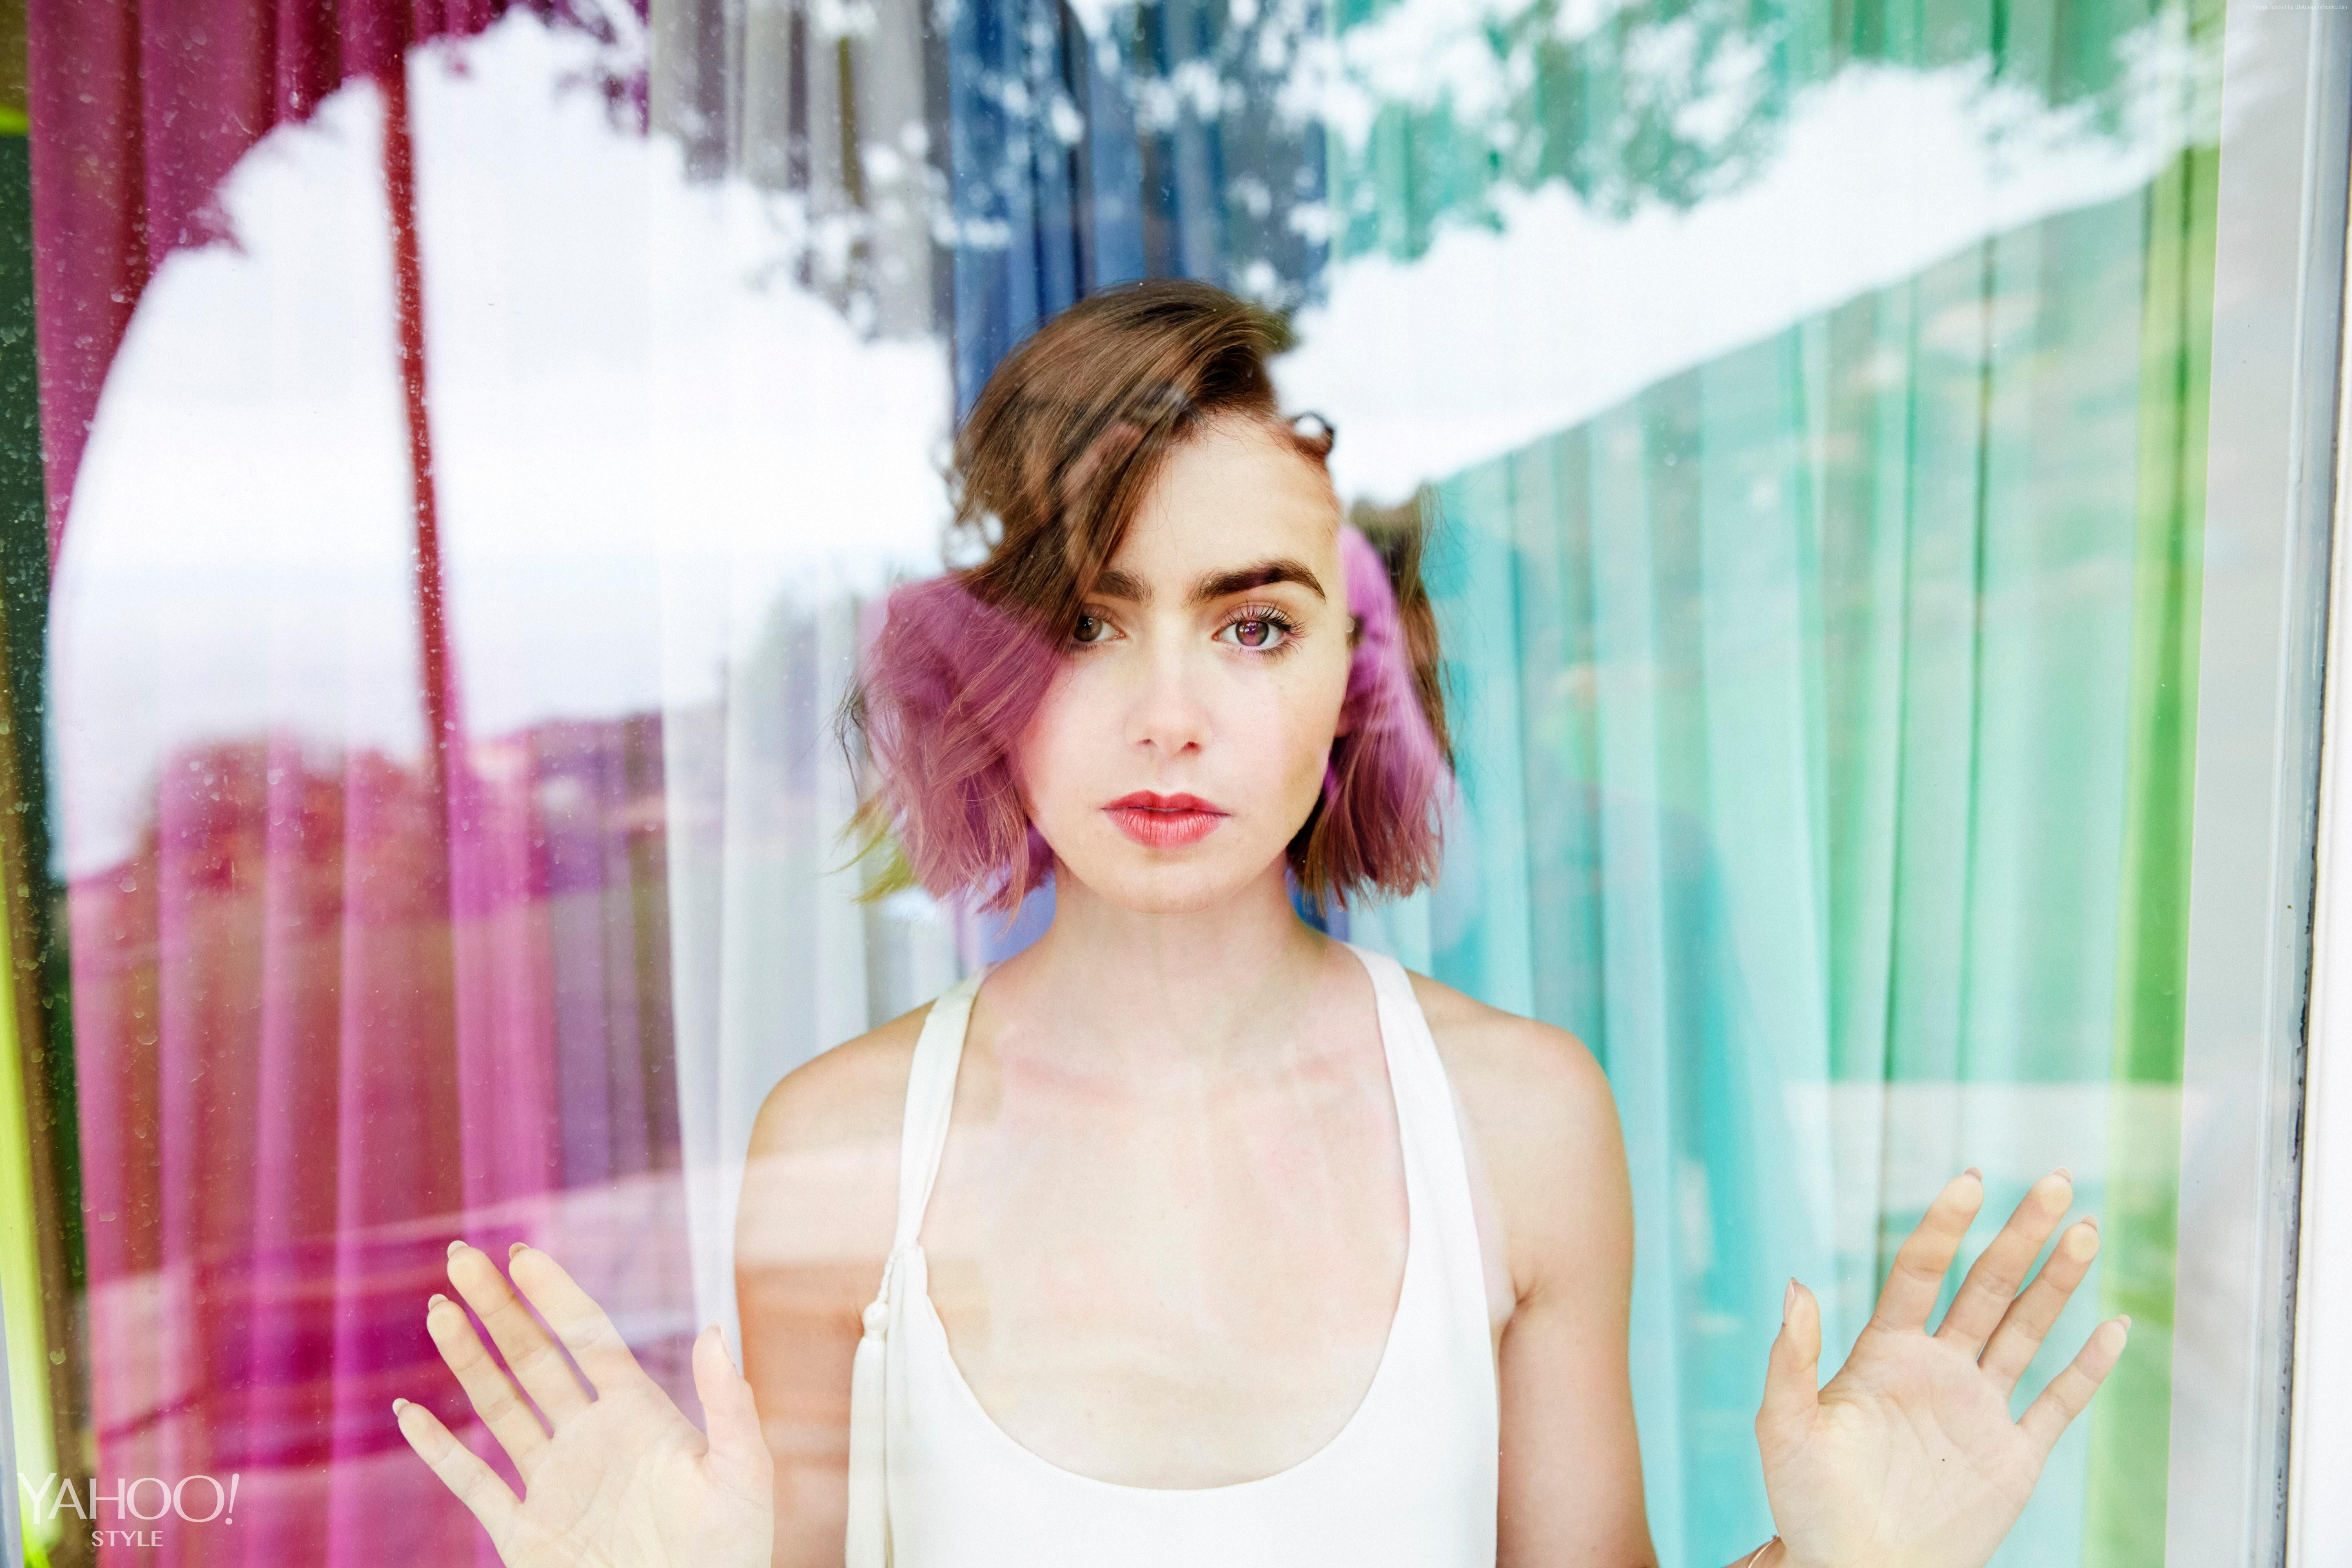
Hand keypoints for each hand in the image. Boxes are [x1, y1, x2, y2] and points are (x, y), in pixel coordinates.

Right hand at [394, 1240, 774, 1567]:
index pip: (587, 1338)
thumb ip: (729, 1403)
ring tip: (438, 1310)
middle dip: (498, 1309)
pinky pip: (473, 1483)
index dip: (553, 1296)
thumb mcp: (745, 1471)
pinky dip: (438, 1448)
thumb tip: (715, 1331)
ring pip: (498, 1407)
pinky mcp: (525, 1534)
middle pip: (533, 1359)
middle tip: (461, 1258)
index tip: (519, 1255)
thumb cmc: (732, 1550)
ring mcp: (554, 1483)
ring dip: (467, 1360)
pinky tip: (407, 1411)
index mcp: (639, 1414)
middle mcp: (589, 1438)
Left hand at [1755, 1170, 2127, 1567]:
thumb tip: (1792, 1284)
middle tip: (2052, 1179)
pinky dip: (2088, 1368)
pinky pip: (2058, 1404)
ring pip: (2026, 1329)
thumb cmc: (1808, 1506)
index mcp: (1883, 1354)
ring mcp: (1978, 1409)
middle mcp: (1937, 1369)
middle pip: (1985, 1286)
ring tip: (2084, 1229)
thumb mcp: (1783, 1429)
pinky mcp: (2012, 1456)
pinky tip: (2114, 1327)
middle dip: (2019, 1235)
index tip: (1969, 1180)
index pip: (1920, 1273)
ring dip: (2057, 1282)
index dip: (1944, 1226)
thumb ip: (1791, 1359)